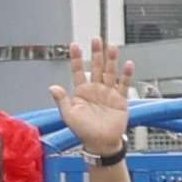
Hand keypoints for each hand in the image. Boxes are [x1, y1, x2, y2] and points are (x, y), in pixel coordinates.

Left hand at [55, 37, 134, 164]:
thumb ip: (62, 100)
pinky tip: (128, 64)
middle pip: (95, 67)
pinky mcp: (120, 99)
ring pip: (110, 72)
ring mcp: (108, 92)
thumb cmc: (83, 131)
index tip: (74, 45)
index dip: (75, 58)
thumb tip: (52, 87)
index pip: (77, 70)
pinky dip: (126, 75)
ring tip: (112, 47)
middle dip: (96, 53)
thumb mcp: (69, 116)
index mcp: (81, 91)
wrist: (101, 142)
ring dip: (111, 60)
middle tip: (96, 39)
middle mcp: (95, 89)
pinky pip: (124, 84)